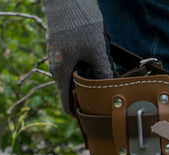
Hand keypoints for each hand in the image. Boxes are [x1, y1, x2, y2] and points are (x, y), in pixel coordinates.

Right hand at [41, 0, 113, 114]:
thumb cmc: (79, 21)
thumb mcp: (96, 49)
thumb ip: (103, 70)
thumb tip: (111, 89)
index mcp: (61, 72)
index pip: (67, 104)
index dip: (80, 115)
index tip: (95, 120)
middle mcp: (57, 68)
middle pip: (73, 93)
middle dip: (89, 99)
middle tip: (107, 104)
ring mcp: (59, 57)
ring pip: (75, 79)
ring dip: (90, 84)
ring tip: (107, 85)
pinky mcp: (64, 48)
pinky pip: (76, 67)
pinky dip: (87, 71)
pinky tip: (101, 67)